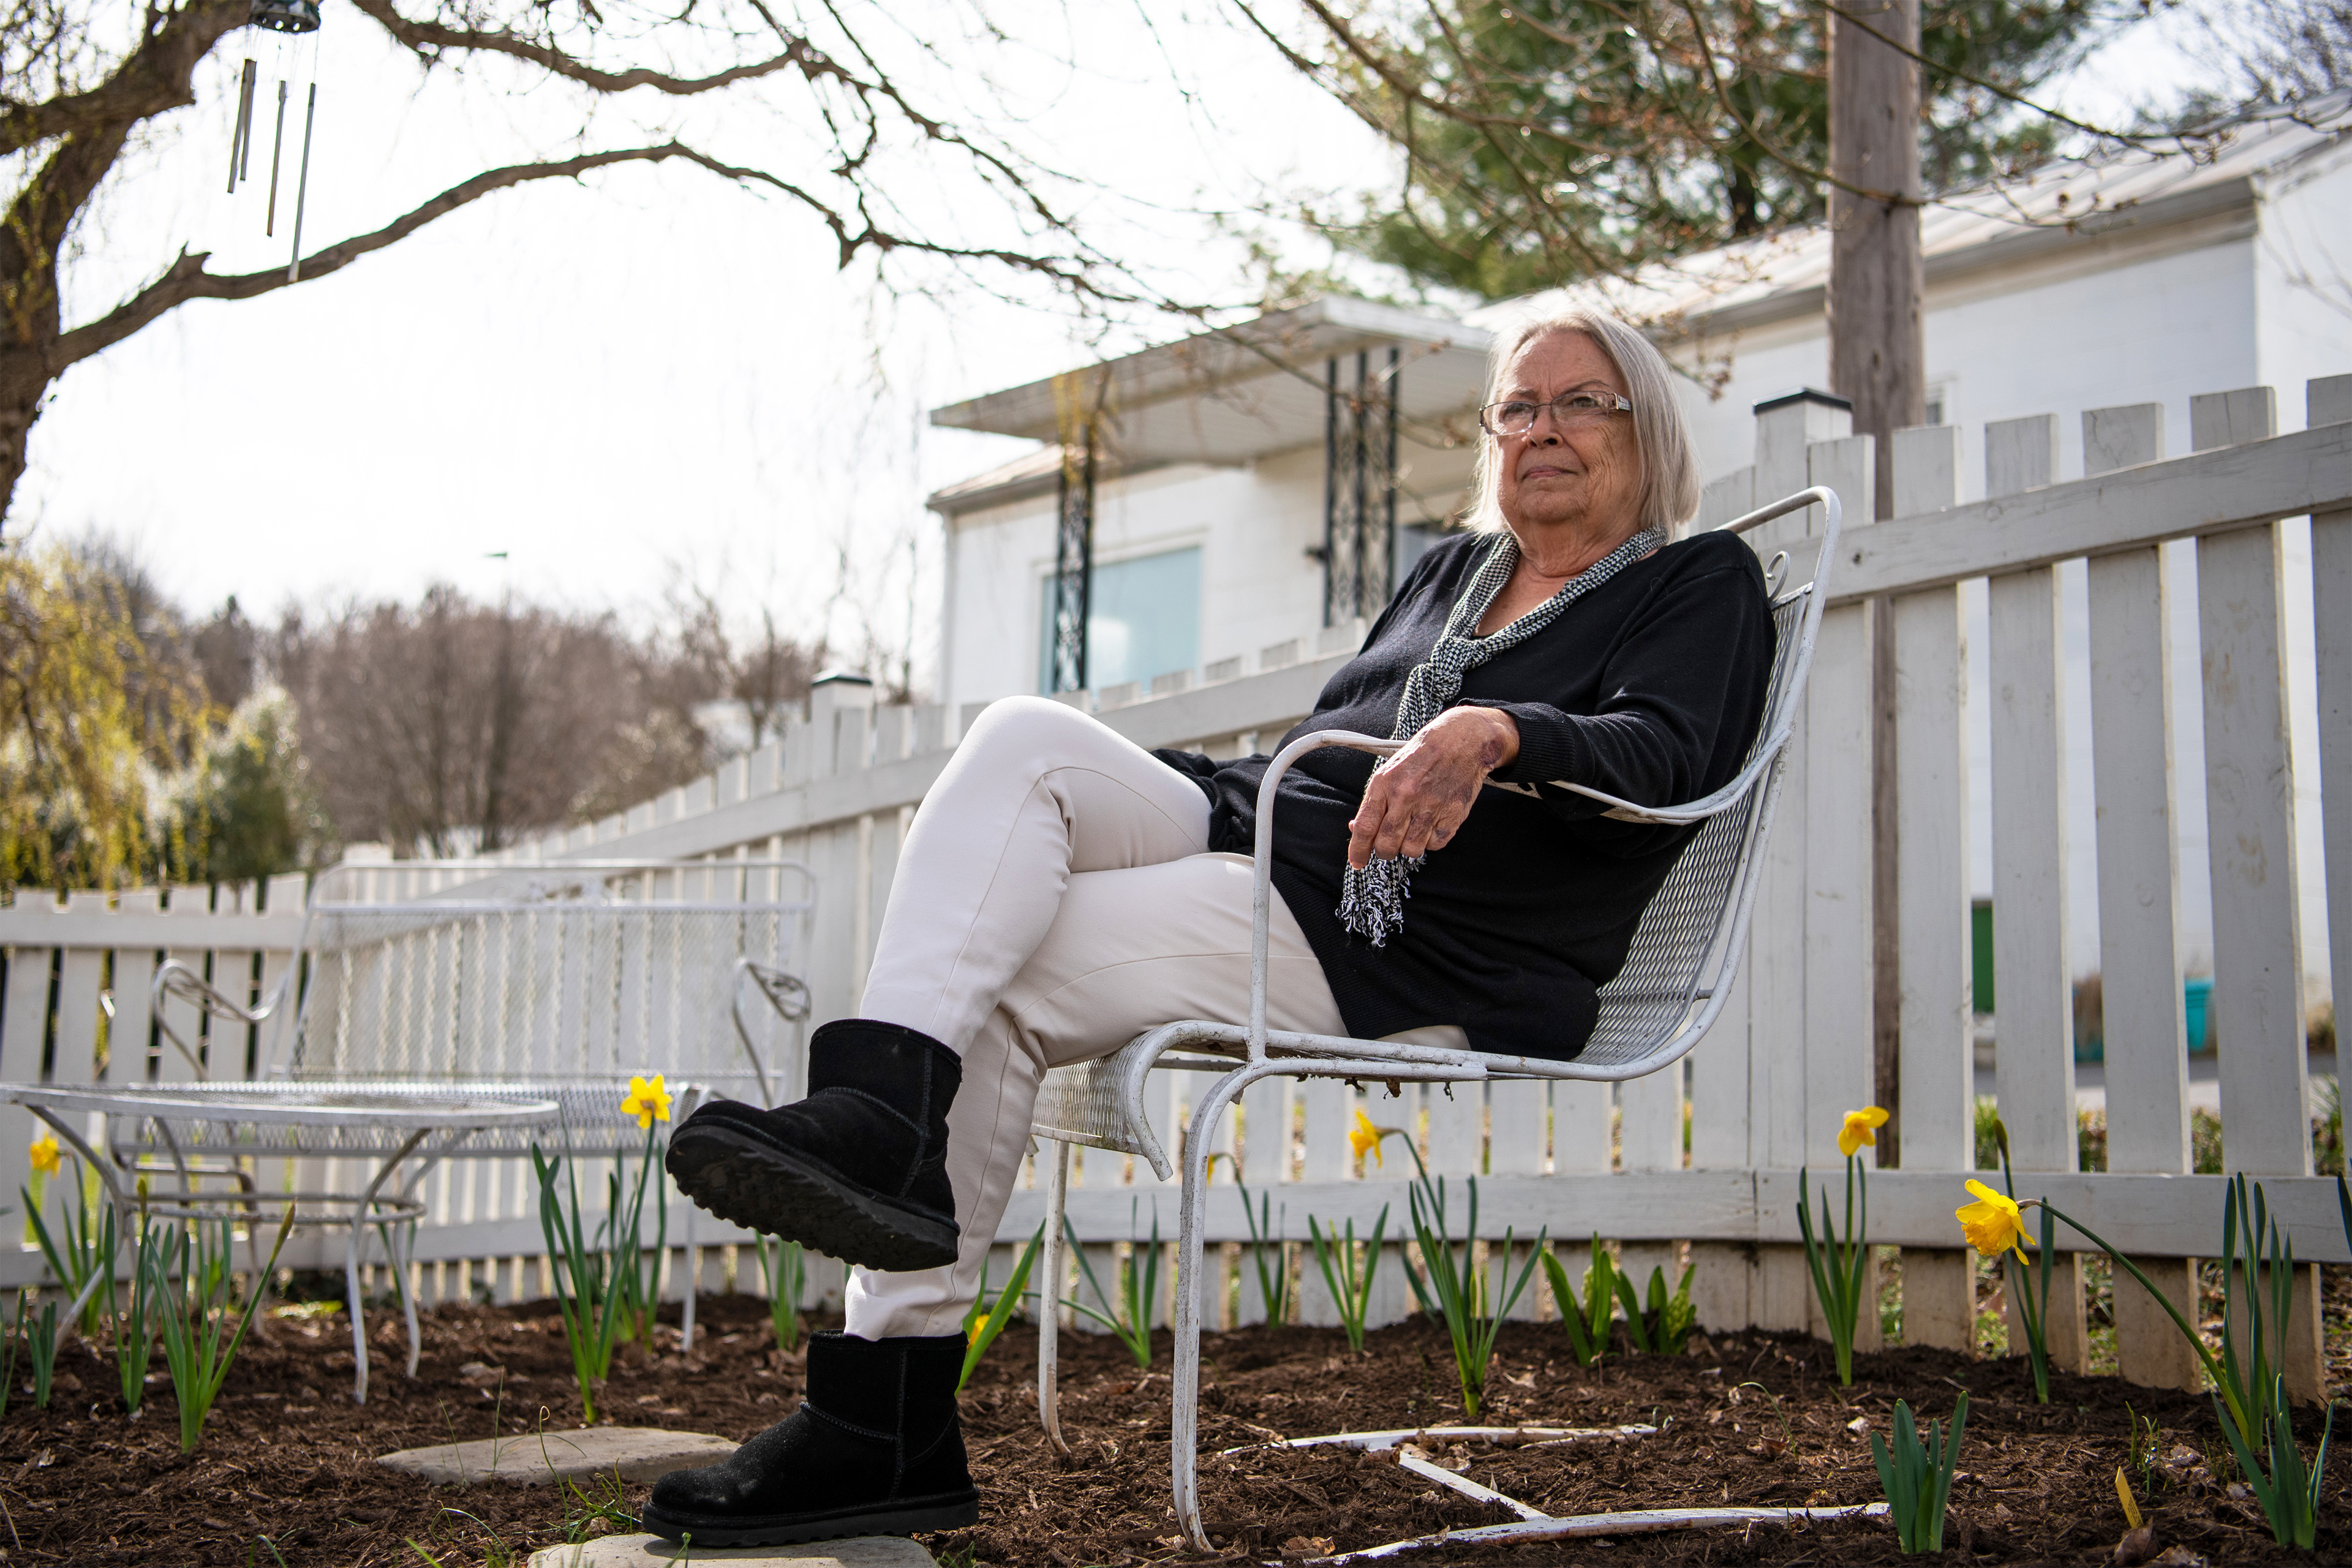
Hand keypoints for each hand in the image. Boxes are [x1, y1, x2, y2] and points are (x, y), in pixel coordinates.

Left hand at [1346, 707, 1519, 869]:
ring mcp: (1431, 807)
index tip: (1356, 862)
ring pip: (1411, 850)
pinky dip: (1430, 842)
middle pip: (1386, 844)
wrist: (1463, 740)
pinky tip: (1430, 825)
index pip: (1365, 827)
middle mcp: (1406, 796)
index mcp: (1386, 783)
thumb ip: (1375, 801)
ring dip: (1407, 847)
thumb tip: (1358, 829)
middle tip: (1387, 846)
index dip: (1358, 850)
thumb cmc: (1423, 754)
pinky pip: (1435, 845)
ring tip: (1411, 832)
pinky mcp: (1452, 815)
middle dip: (1383, 852)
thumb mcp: (1390, 769)